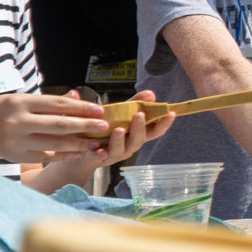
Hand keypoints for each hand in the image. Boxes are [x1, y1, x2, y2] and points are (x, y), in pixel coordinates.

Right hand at [0, 92, 114, 163]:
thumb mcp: (15, 99)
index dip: (80, 107)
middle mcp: (19, 121)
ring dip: (78, 144)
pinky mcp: (16, 155)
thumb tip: (74, 99)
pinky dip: (63, 155)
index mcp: (20, 103)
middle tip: (104, 126)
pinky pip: (45, 156)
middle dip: (85, 126)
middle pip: (59, 124)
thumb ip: (43, 102)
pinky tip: (78, 153)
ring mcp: (17, 141)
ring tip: (95, 143)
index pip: (56, 104)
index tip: (99, 109)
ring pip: (54, 143)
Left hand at [46, 90, 175, 170]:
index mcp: (136, 134)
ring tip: (118, 130)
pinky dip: (99, 154)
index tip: (170, 113)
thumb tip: (150, 93)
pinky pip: (99, 157)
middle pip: (139, 139)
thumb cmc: (104, 130)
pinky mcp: (97, 158)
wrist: (81, 151)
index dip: (163, 123)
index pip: (154, 130)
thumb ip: (133, 104)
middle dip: (140, 127)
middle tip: (139, 115)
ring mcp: (114, 153)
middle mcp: (129, 145)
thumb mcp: (119, 115)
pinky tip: (98, 150)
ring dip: (120, 140)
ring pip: (121, 149)